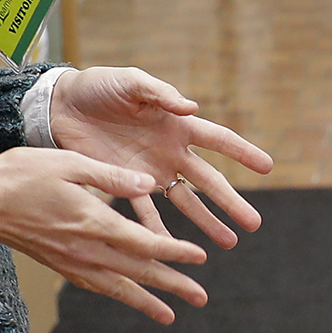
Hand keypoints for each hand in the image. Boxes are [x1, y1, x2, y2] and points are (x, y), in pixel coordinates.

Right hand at [0, 147, 211, 324]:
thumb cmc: (21, 174)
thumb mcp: (70, 163)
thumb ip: (112, 176)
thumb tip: (149, 183)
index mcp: (92, 221)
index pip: (143, 243)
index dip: (174, 251)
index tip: (200, 257)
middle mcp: (84, 249)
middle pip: (137, 272)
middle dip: (172, 285)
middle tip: (201, 298)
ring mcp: (70, 261)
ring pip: (116, 286)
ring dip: (146, 300)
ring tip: (171, 314)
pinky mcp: (58, 264)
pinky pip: (94, 285)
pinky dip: (116, 294)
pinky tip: (128, 297)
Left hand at [47, 67, 272, 247]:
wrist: (63, 105)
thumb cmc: (102, 86)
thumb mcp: (132, 82)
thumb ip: (161, 94)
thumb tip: (192, 107)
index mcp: (177, 124)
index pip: (218, 140)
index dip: (243, 153)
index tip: (268, 168)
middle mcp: (170, 152)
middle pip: (208, 181)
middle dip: (231, 202)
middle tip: (253, 224)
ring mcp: (149, 171)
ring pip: (185, 202)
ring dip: (205, 223)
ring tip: (228, 243)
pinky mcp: (123, 184)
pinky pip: (143, 212)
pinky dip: (155, 231)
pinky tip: (168, 250)